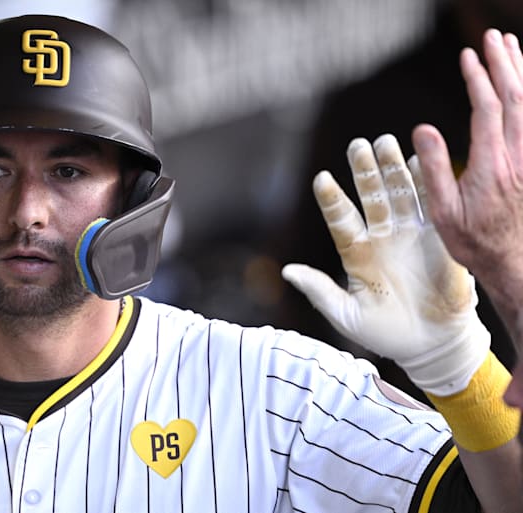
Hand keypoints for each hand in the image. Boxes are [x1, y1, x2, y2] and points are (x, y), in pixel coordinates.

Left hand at [282, 134, 489, 395]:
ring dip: (393, 168)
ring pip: (399, 193)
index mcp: (356, 252)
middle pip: (371, 196)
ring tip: (386, 142)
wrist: (430, 345)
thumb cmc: (384, 332)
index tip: (322, 179)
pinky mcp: (439, 238)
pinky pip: (432, 205)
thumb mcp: (346, 315)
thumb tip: (287, 271)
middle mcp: (382, 236)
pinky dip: (428, 183)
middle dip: (364, 171)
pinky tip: (421, 161)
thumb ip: (319, 291)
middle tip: (358, 145)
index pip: (340, 219)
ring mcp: (410, 234)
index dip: (332, 200)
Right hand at [412, 30, 522, 287]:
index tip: (468, 56)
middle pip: (517, 98)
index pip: (488, 110)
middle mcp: (517, 157)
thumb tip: (424, 129)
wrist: (514, 262)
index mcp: (492, 166)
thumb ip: (435, 168)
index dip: (478, 79)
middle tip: (494, 37)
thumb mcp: (443, 211)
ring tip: (512, 45)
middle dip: (505, 63)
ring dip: (522, 72)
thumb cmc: (475, 241)